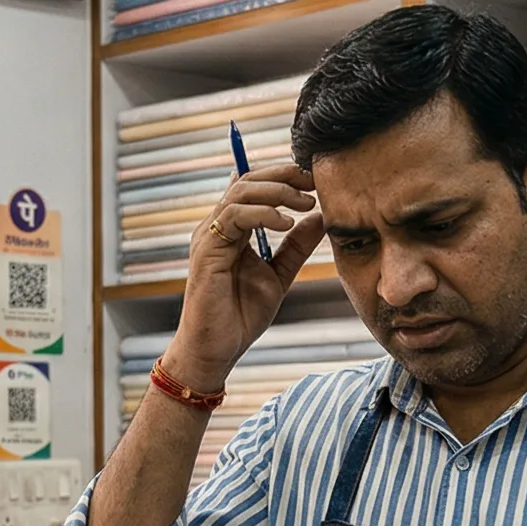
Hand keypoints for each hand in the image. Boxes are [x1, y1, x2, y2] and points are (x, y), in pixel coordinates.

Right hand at [166, 162, 325, 393]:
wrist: (217, 349)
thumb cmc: (240, 316)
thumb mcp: (279, 275)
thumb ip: (296, 247)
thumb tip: (319, 218)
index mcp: (233, 230)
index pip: (255, 187)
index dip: (283, 177)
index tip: (315, 181)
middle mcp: (218, 227)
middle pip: (247, 180)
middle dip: (283, 176)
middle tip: (313, 181)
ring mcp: (209, 236)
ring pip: (240, 192)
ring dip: (277, 192)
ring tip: (306, 203)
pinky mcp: (206, 250)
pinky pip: (234, 216)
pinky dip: (262, 214)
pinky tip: (286, 224)